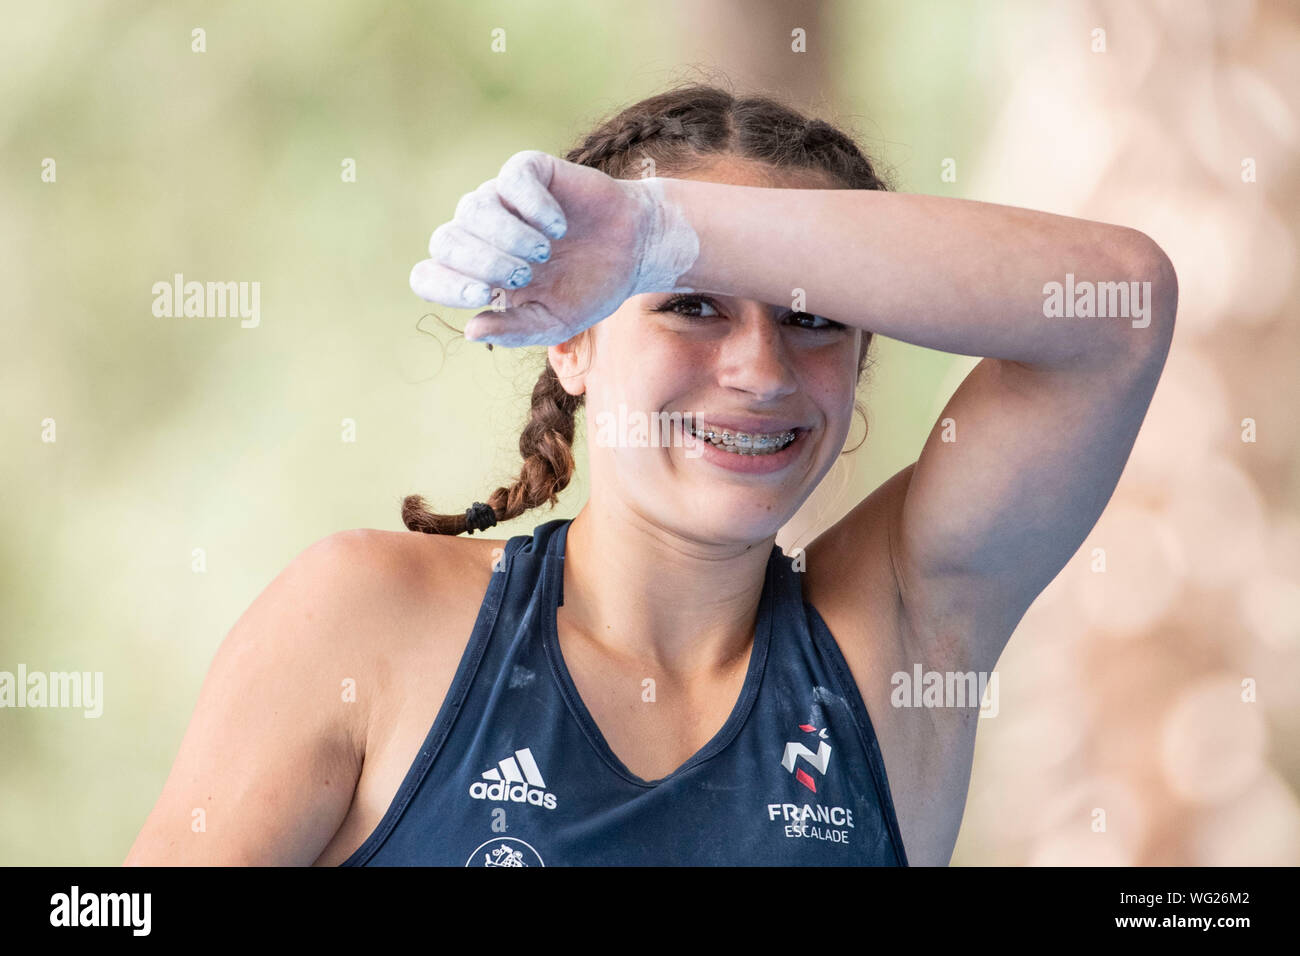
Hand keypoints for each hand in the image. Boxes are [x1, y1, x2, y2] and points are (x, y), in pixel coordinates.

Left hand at [408, 150, 698, 347]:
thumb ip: (514, 330)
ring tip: (543, 253)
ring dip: (507, 236)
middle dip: (483, 263)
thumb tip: (470, 330)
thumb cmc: (590, 288)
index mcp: (477, 272)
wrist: (635, 251)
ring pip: (473, 208)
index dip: (445, 286)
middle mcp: (481, 233)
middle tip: (525, 276)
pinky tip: (558, 226)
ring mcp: (502, 199)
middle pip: (445, 241)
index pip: (428, 275)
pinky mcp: (528, 171)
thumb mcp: (554, 322)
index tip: (483, 296)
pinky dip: (532, 206)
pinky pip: (511, 180)